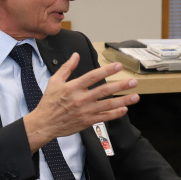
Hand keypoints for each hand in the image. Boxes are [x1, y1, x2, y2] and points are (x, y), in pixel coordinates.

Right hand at [24, 53, 139, 151]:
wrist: (45, 123)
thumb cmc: (49, 102)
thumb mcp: (54, 81)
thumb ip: (67, 68)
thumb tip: (75, 55)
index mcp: (73, 87)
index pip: (93, 76)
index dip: (107, 70)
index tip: (118, 66)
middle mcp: (81, 99)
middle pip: (104, 90)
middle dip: (120, 85)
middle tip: (133, 81)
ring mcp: (85, 111)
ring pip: (108, 105)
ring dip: (123, 100)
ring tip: (135, 96)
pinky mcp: (87, 121)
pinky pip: (104, 117)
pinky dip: (115, 114)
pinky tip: (125, 109)